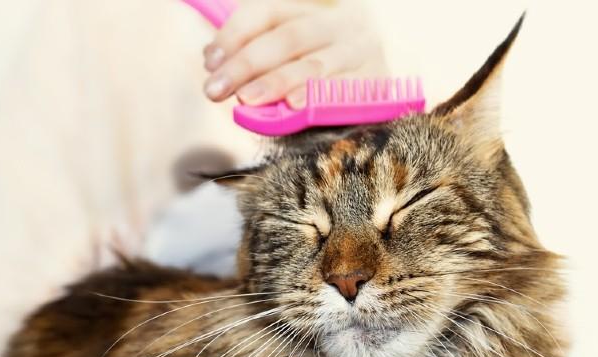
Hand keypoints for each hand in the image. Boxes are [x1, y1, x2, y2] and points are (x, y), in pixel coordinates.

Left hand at [202, 0, 387, 108]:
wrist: (388, 91)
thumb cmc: (328, 78)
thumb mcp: (296, 55)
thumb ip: (260, 55)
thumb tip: (215, 61)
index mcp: (317, 9)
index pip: (268, 11)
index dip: (235, 34)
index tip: (209, 62)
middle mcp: (342, 23)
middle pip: (288, 37)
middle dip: (246, 63)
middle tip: (214, 90)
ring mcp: (362, 52)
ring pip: (313, 64)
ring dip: (276, 82)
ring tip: (246, 100)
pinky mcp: (377, 82)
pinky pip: (342, 91)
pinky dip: (316, 98)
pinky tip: (295, 106)